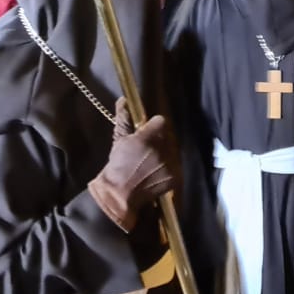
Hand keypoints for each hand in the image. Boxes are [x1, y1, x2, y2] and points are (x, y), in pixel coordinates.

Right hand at [89, 101, 177, 231]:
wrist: (120, 193)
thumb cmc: (117, 165)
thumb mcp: (119, 140)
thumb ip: (124, 119)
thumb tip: (123, 100)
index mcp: (147, 137)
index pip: (161, 121)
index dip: (155, 125)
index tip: (149, 132)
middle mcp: (161, 149)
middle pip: (168, 136)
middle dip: (160, 140)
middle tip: (148, 151)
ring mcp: (169, 164)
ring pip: (173, 151)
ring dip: (165, 154)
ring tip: (151, 163)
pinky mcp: (175, 176)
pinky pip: (176, 165)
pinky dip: (169, 168)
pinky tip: (156, 173)